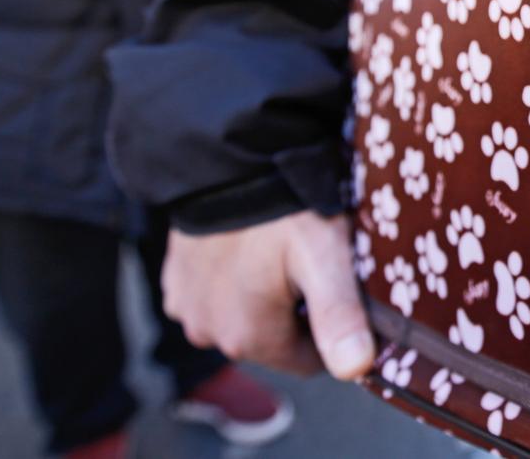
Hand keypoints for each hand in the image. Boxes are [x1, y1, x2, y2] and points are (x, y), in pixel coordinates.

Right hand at [163, 211, 375, 378]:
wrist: (228, 160)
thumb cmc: (285, 209)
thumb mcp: (324, 256)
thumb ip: (340, 316)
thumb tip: (356, 370)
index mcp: (249, 338)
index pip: (308, 359)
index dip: (330, 327)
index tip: (336, 286)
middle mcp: (210, 334)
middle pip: (273, 339)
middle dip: (293, 308)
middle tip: (305, 260)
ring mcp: (187, 309)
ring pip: (242, 317)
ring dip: (259, 294)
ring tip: (274, 249)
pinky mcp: (173, 284)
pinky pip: (213, 297)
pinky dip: (229, 279)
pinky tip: (244, 247)